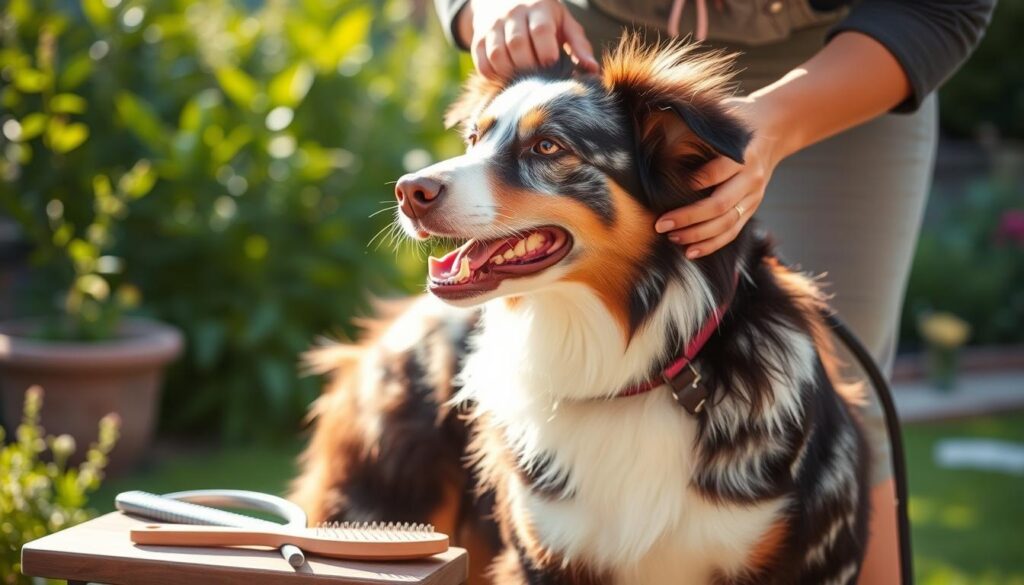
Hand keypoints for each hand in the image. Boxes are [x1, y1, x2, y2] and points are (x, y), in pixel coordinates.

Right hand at [455, 0, 598, 80]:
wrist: (503, 1)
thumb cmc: (544, 17)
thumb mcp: (564, 23)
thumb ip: (579, 46)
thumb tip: (592, 70)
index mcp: (538, 8)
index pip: (540, 30)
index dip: (546, 52)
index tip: (552, 66)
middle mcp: (512, 14)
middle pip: (517, 45)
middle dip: (530, 67)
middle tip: (540, 79)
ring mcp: (492, 27)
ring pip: (498, 56)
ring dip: (512, 74)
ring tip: (525, 80)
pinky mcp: (478, 40)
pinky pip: (483, 64)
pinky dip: (495, 77)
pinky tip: (508, 78)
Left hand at [655, 97, 788, 258]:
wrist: (774, 128)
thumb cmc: (736, 120)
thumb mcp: (720, 116)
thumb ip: (694, 128)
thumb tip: (652, 135)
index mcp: (743, 154)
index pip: (717, 173)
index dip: (694, 183)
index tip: (668, 191)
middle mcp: (751, 178)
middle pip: (720, 205)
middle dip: (689, 218)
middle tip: (661, 224)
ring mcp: (754, 196)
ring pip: (726, 223)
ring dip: (698, 235)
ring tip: (672, 238)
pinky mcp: (752, 207)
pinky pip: (732, 232)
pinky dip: (712, 244)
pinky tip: (692, 251)